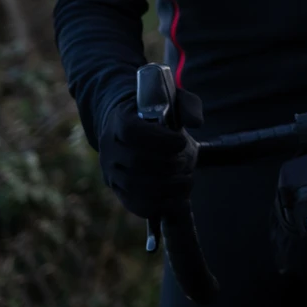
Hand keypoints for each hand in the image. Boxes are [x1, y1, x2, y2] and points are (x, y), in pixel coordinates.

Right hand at [98, 90, 200, 219]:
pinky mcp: (120, 192)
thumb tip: (197, 122)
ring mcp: (112, 172)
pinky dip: (160, 205)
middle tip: (184, 162)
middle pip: (134, 162)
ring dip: (166, 187)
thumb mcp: (173, 101)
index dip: (159, 139)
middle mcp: (109, 148)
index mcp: (118, 121)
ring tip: (187, 181)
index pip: (132, 132)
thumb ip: (187, 106)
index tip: (181, 141)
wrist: (136, 130)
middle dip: (166, 165)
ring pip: (134, 186)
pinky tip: (180, 199)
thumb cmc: (158, 114)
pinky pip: (136, 204)